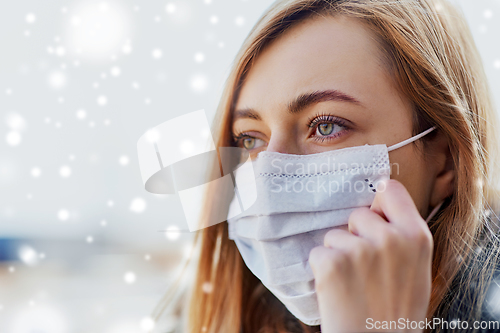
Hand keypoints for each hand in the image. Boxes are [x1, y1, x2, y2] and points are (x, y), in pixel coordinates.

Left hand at [309, 179, 432, 331]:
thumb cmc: (395, 311)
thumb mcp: (416, 269)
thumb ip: (402, 235)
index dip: (379, 202)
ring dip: (337, 255)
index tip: (373, 210)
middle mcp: (390, 238)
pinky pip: (318, 253)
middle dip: (355, 235)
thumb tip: (382, 198)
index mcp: (416, 236)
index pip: (391, 191)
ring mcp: (359, 250)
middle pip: (357, 215)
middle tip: (366, 269)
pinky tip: (338, 290)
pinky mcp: (332, 263)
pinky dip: (322, 270)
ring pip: (334, 235)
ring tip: (353, 284)